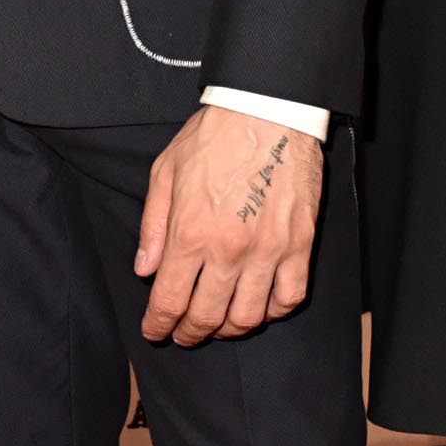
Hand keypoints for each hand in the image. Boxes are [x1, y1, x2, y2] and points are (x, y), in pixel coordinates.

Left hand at [135, 107, 322, 343]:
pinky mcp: (300, 245)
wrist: (267, 110)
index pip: (169, 300)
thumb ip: (153, 226)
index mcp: (190, 231)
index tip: (154, 331)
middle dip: (189, 334)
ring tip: (218, 324)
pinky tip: (258, 306)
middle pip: (207, 317)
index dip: (158, 324)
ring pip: (249, 318)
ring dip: (229, 330)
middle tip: (182, 334)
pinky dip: (272, 312)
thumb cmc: (213, 137)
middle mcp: (229, 249)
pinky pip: (289, 298)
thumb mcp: (165, 172)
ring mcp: (268, 250)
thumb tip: (145, 270)